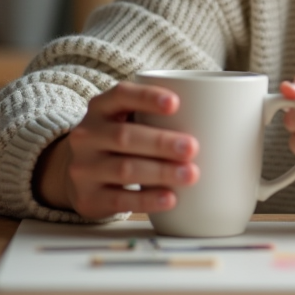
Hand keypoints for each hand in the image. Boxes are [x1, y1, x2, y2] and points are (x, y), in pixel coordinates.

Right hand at [33, 82, 198, 218]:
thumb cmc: (119, 140)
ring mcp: (84, 168)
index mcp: (101, 108)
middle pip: (125, 136)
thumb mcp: (127, 119)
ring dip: (160, 172)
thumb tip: (216, 112)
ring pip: (123, 169)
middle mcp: (87, 135)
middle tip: (193, 147)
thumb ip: (157, 114)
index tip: (176, 103)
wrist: (79, 174)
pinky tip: (170, 198)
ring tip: (190, 174)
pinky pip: (119, 199)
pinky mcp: (87, 198)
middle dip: (162, 142)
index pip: (121, 95)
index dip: (148, 97)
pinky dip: (147, 200)